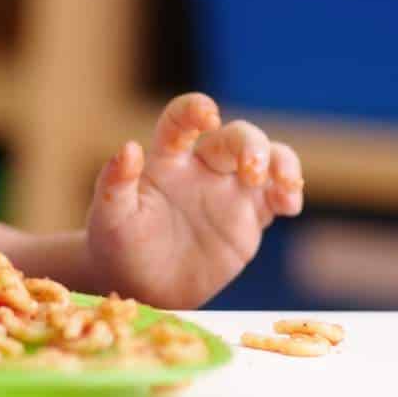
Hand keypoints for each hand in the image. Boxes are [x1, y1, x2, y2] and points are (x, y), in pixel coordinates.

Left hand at [84, 95, 301, 308]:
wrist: (141, 287)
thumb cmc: (118, 246)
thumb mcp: (108, 218)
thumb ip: (115, 184)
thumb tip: (129, 148)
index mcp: (167, 159)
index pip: (182, 120)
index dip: (196, 109)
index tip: (208, 117)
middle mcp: (202, 167)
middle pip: (236, 137)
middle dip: (251, 146)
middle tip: (253, 171)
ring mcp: (229, 191)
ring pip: (266, 159)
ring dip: (281, 162)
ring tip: (285, 185)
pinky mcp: (249, 218)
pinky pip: (276, 197)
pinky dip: (289, 193)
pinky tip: (289, 204)